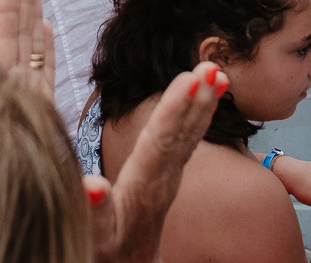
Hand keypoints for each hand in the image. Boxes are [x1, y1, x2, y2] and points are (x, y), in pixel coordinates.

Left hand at [0, 0, 53, 97]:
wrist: (14, 207)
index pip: (0, 42)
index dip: (4, 12)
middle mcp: (11, 86)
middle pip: (18, 37)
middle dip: (22, 4)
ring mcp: (28, 93)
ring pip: (31, 47)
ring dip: (33, 16)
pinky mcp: (42, 105)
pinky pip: (45, 71)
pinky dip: (46, 48)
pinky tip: (46, 26)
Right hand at [84, 62, 227, 262]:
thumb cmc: (107, 254)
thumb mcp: (96, 235)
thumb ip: (94, 210)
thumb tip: (92, 183)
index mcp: (143, 186)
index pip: (161, 142)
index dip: (174, 110)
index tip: (190, 79)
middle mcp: (161, 179)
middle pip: (182, 134)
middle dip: (197, 99)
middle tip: (212, 65)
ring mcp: (168, 178)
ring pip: (189, 136)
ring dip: (203, 103)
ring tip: (218, 73)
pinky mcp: (168, 178)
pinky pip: (187, 141)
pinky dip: (198, 117)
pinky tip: (206, 99)